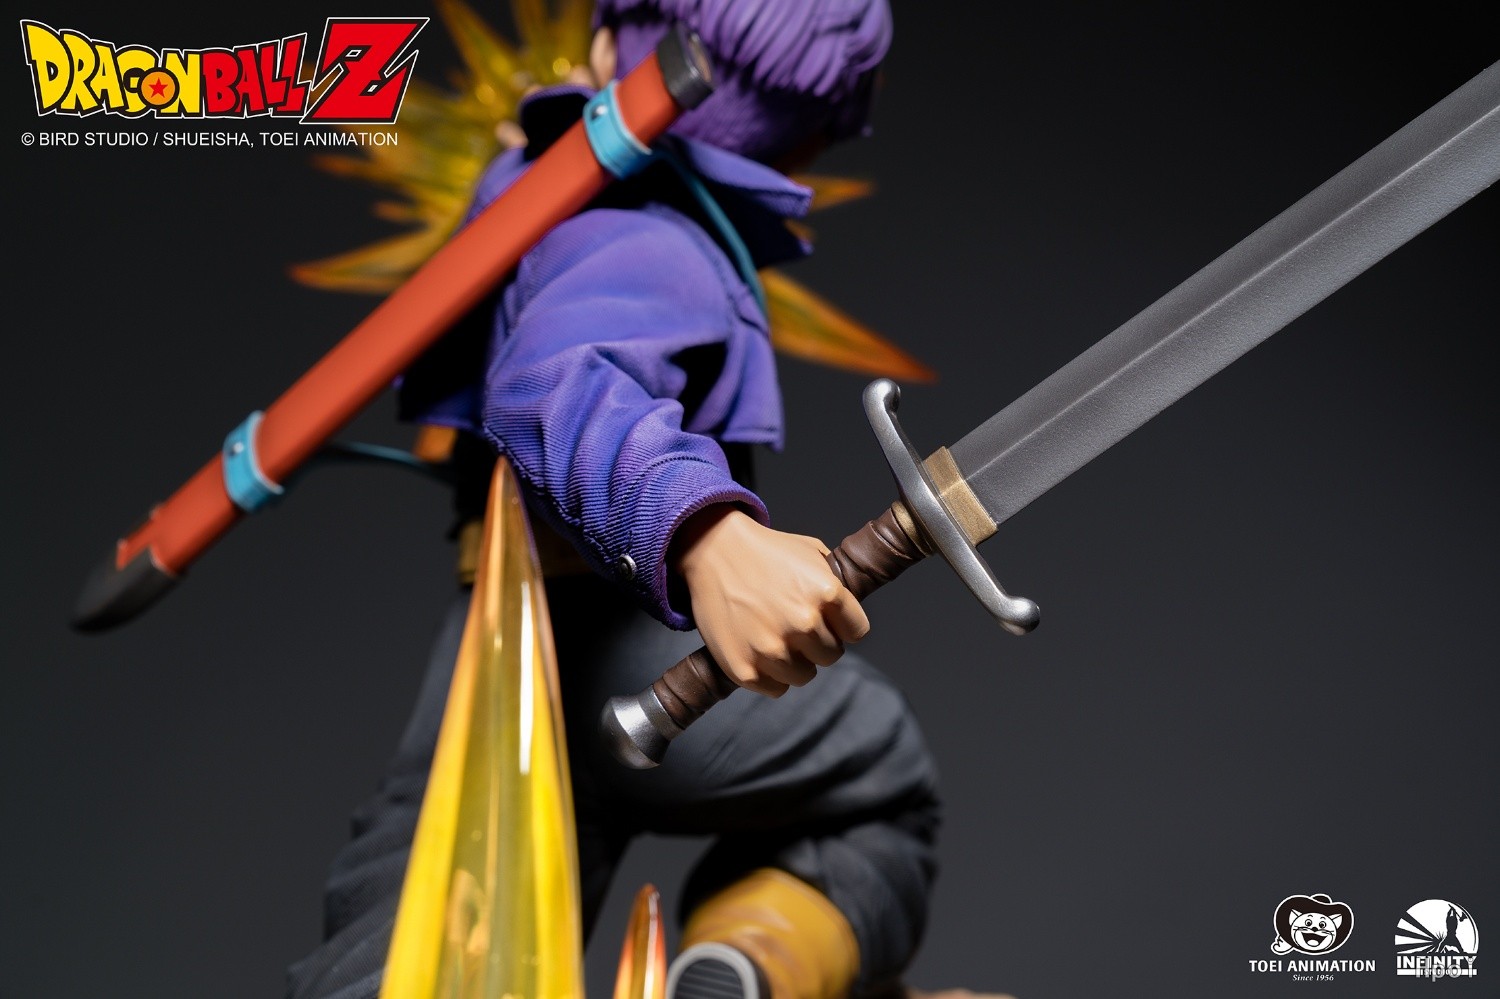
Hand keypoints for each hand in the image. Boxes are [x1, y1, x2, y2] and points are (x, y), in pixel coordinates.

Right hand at [672, 506, 869, 696]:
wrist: (712, 551)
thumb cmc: (764, 551)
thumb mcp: (812, 553)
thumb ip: (836, 584)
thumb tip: (848, 613)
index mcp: (826, 593)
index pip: (856, 632)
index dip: (843, 625)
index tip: (828, 620)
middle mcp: (803, 622)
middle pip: (831, 655)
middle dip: (817, 643)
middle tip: (795, 627)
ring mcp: (772, 649)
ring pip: (804, 675)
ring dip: (795, 661)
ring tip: (777, 639)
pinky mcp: (745, 669)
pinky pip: (776, 688)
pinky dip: (770, 675)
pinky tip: (759, 651)